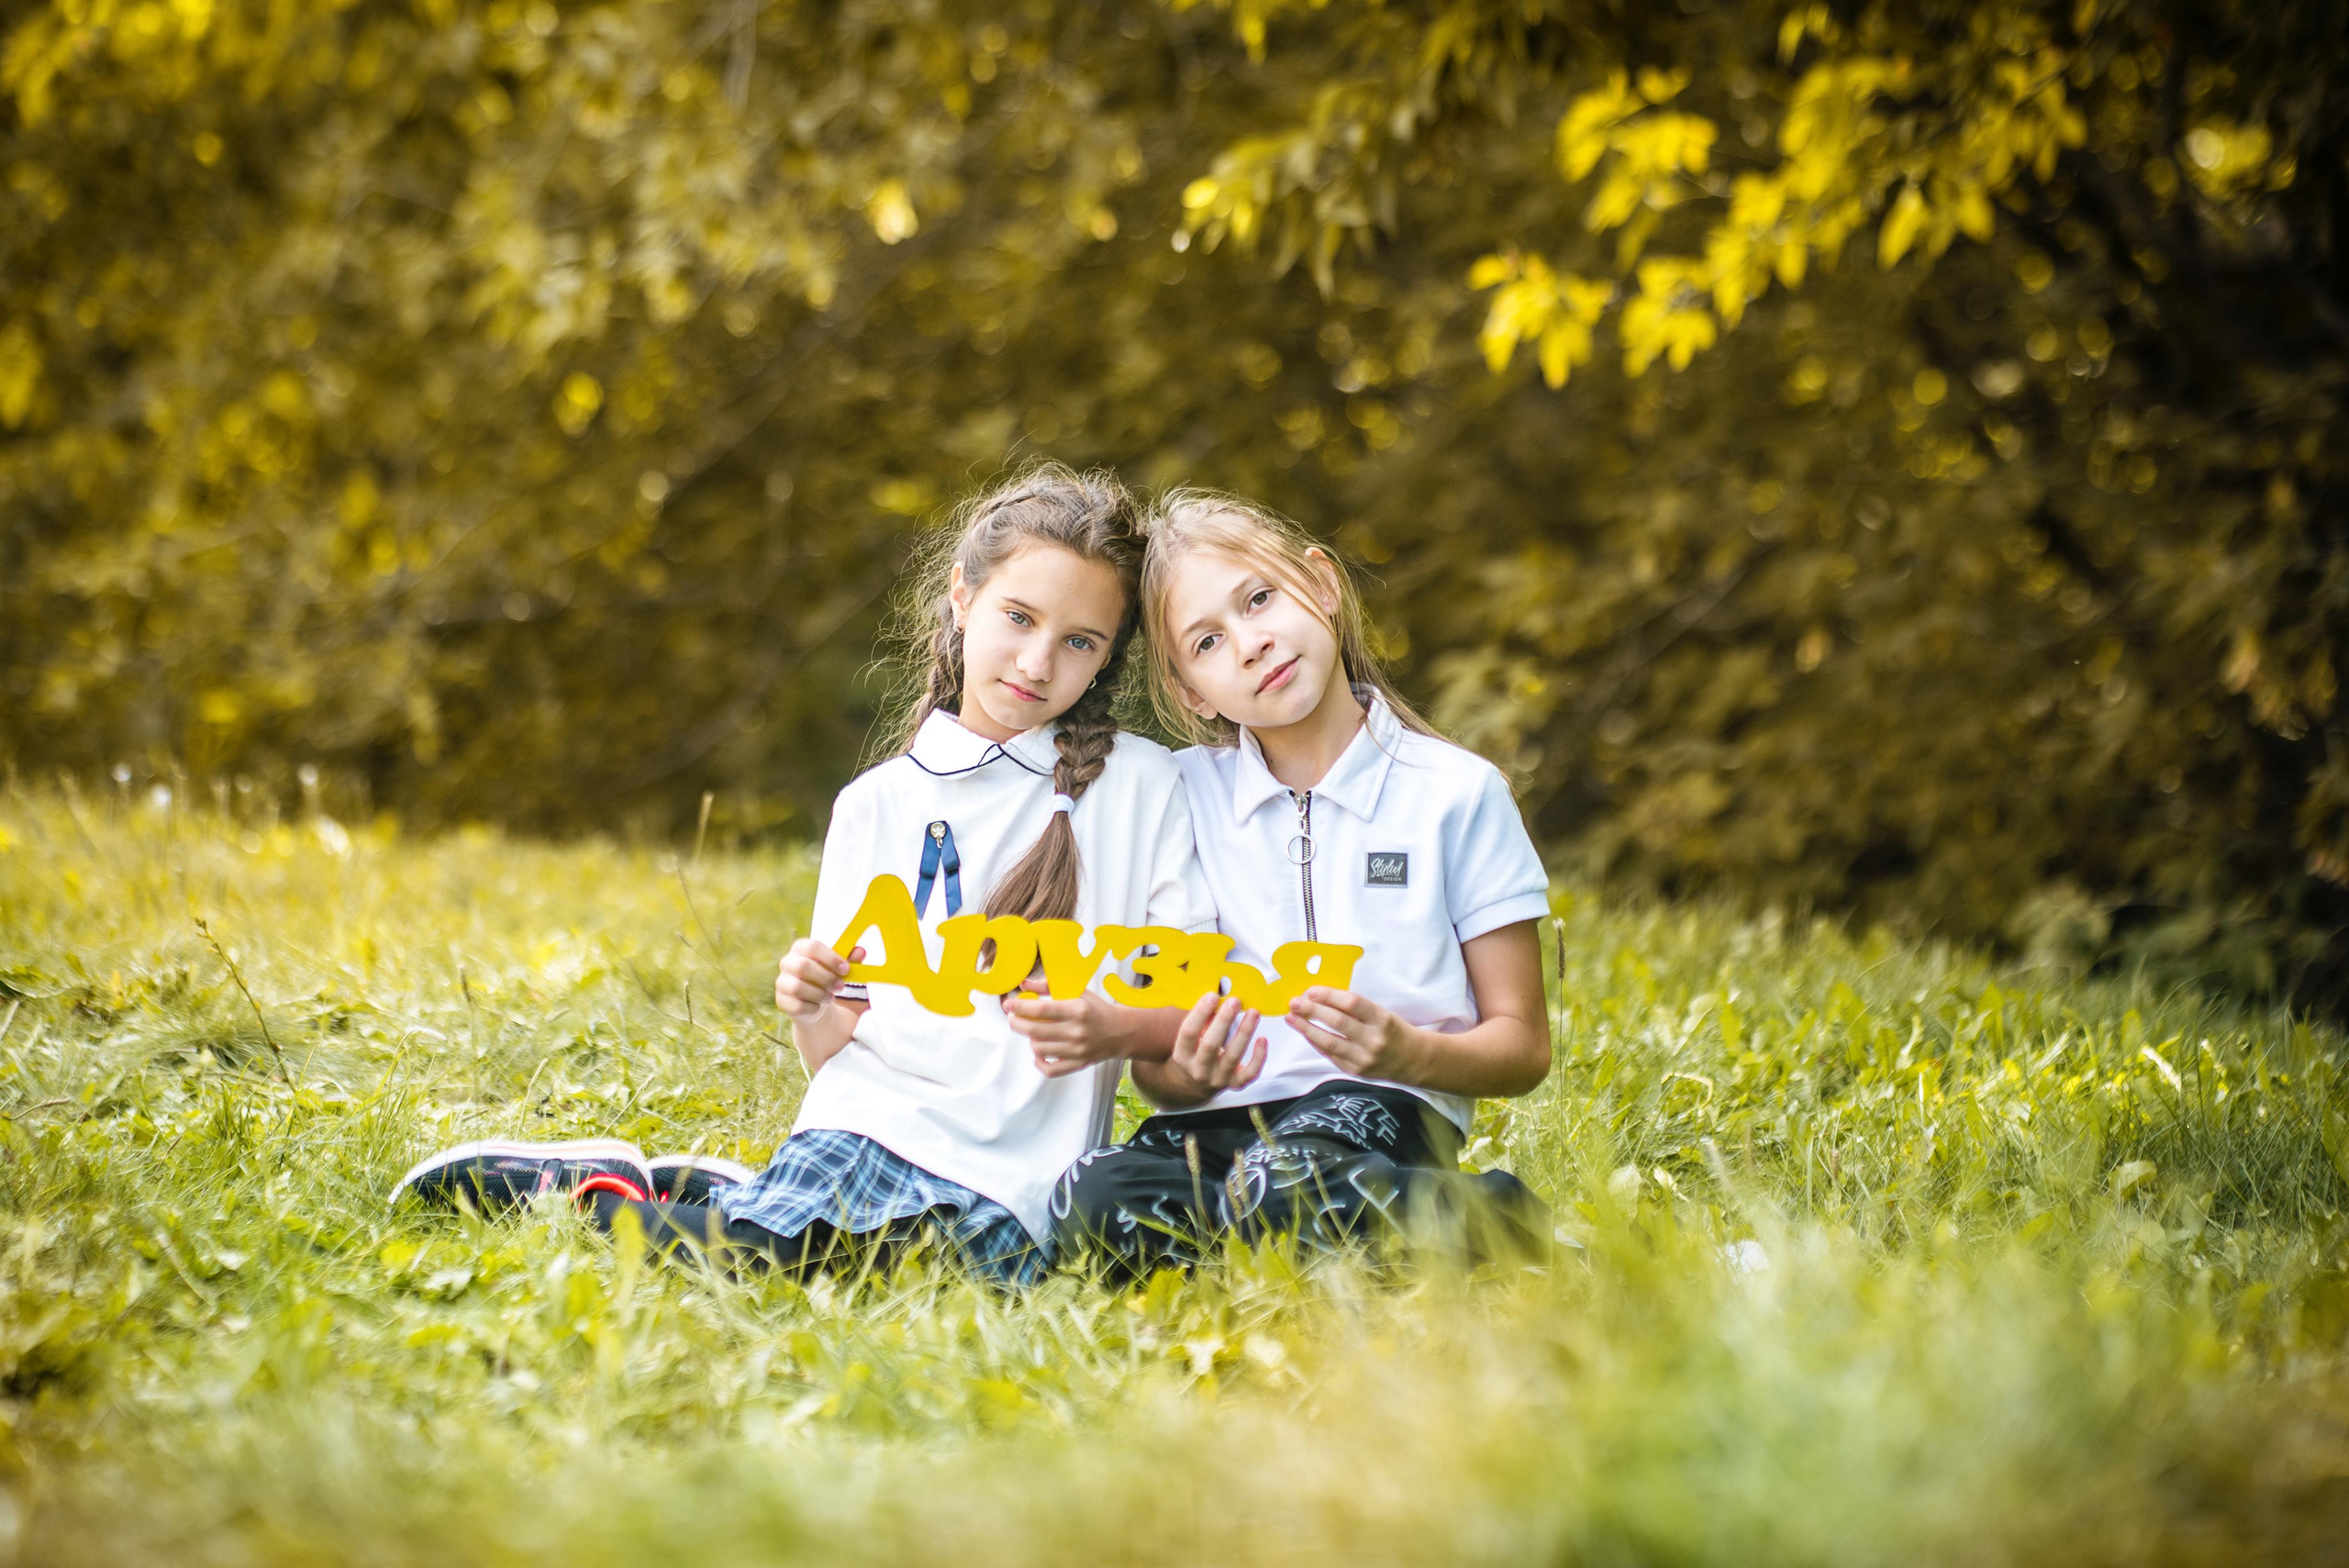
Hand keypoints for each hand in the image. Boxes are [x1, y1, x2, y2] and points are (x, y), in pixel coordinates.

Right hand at [775, 938, 861, 1025]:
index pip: (812, 946)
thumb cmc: (828, 978)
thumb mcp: (841, 968)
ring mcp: (782, 982)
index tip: (846, 969)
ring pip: (798, 987)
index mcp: (801, 948)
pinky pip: (797, 1006)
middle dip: (826, 978)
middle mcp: (787, 963)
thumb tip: (861, 951)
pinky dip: (813, 1008)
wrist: (818, 1003)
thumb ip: (851, 959)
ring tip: (830, 997)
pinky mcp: (782, 1001)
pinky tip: (819, 1006)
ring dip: (819, 994)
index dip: (830, 958)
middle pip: (803, 966)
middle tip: (841, 986)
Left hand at [1006, 984, 1139, 1078]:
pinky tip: (1039, 1053)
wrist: (1122, 1032)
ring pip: (1039, 1049)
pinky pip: (1050, 1070)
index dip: (1020, 1007)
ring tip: (1032, 1031)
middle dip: (1017, 1024)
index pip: (1042, 1010)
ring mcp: (1078, 1051)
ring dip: (1030, 1040)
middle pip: (1035, 1031)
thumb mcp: (1078, 991)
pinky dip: (1039, 1063)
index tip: (1008, 1005)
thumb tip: (1024, 984)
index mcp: (1077, 1010)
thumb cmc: (1096, 1009)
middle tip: (1012, 1018)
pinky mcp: (1078, 1064)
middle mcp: (1077, 1031)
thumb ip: (1050, 986)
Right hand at [1164, 994, 1268, 1095]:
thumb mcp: (1189, 1040)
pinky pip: (1250, 1073)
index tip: (1212, 995)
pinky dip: (1259, 1057)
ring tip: (1253, 1012)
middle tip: (1235, 1000)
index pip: (1188, 1033)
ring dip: (1245, 1032)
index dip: (1200, 1013)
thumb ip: (1201, 1020)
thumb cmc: (1193, 1054)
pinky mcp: (1235, 1084)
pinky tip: (1263, 1039)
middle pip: (1211, 1045)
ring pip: (1233, 1056)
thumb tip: (1218, 994)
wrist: (1194, 1087)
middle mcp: (1198, 1070)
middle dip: (1224, 1021)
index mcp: (1182, 1056)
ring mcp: (1218, 1079)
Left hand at [1287, 987, 1422, 1081]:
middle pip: (1337, 1022)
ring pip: (1329, 1042)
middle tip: (1295, 1002)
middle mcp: (1374, 1040)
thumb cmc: (1392, 1031)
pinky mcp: (1355, 1071)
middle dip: (1312, 1011)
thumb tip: (1321, 997)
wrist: (1412, 1060)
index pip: (1352, 1003)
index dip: (1329, 995)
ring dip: (1306, 1028)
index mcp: (1382, 1019)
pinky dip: (1315, 1042)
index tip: (1311, 990)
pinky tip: (1305, 1032)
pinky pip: (1330, 1055)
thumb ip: (1355, 1009)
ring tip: (1291, 1018)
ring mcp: (1364, 1058)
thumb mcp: (1381, 1013)